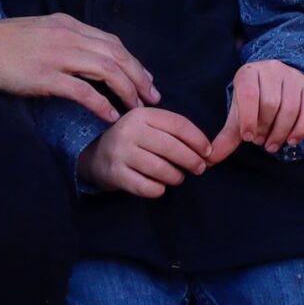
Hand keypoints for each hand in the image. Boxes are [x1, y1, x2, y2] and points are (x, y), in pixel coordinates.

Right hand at [0, 14, 158, 120]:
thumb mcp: (36, 31)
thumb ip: (60, 40)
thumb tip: (80, 55)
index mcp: (67, 24)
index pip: (111, 42)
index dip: (133, 61)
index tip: (145, 79)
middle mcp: (67, 36)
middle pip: (117, 55)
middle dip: (139, 76)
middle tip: (152, 96)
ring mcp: (56, 55)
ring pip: (107, 70)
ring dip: (127, 90)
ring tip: (137, 108)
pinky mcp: (44, 77)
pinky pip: (83, 91)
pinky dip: (102, 104)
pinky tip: (111, 116)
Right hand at [85, 105, 214, 196]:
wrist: (95, 154)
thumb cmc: (134, 140)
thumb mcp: (149, 125)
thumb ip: (173, 130)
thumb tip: (206, 149)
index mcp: (143, 115)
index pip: (178, 125)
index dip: (198, 140)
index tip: (208, 152)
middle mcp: (130, 131)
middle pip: (172, 147)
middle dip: (192, 160)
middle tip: (199, 168)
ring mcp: (121, 153)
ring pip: (161, 169)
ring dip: (176, 176)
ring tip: (178, 177)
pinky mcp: (115, 174)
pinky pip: (146, 187)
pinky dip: (158, 189)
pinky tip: (160, 186)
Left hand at [208, 60, 303, 162]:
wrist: (277, 82)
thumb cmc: (254, 101)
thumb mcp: (239, 114)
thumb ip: (227, 137)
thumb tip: (208, 161)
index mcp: (249, 73)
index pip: (248, 94)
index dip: (248, 118)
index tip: (247, 137)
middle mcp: (272, 70)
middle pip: (271, 104)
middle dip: (265, 129)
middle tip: (260, 141)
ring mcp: (293, 76)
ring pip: (290, 108)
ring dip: (281, 133)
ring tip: (272, 144)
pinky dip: (301, 129)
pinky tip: (291, 141)